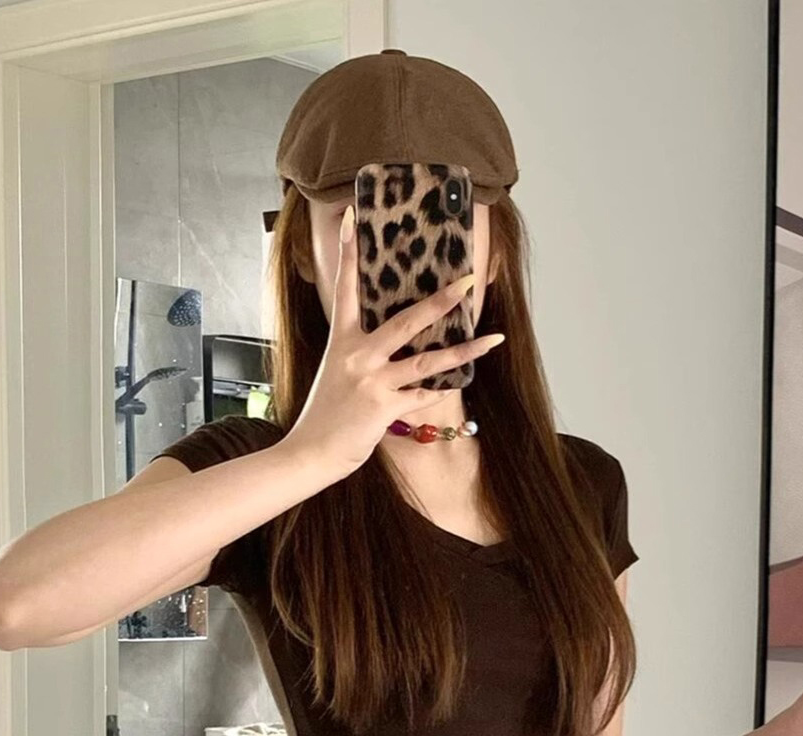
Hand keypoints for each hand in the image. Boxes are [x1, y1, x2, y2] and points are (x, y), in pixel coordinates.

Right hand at [282, 205, 504, 479]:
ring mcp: (372, 381)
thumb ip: (362, 354)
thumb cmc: (325, 414)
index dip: (348, 252)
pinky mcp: (383, 408)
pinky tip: (455, 387)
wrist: (310, 452)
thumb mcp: (337, 373)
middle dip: (441, 300)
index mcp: (342, 340)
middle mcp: (358, 355)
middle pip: (406, 320)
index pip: (345, 287)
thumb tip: (391, 344)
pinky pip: (422, 397)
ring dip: (463, 350)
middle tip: (468, 281)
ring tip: (492, 339)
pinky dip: (438, 393)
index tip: (353, 216)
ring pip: (427, 361)